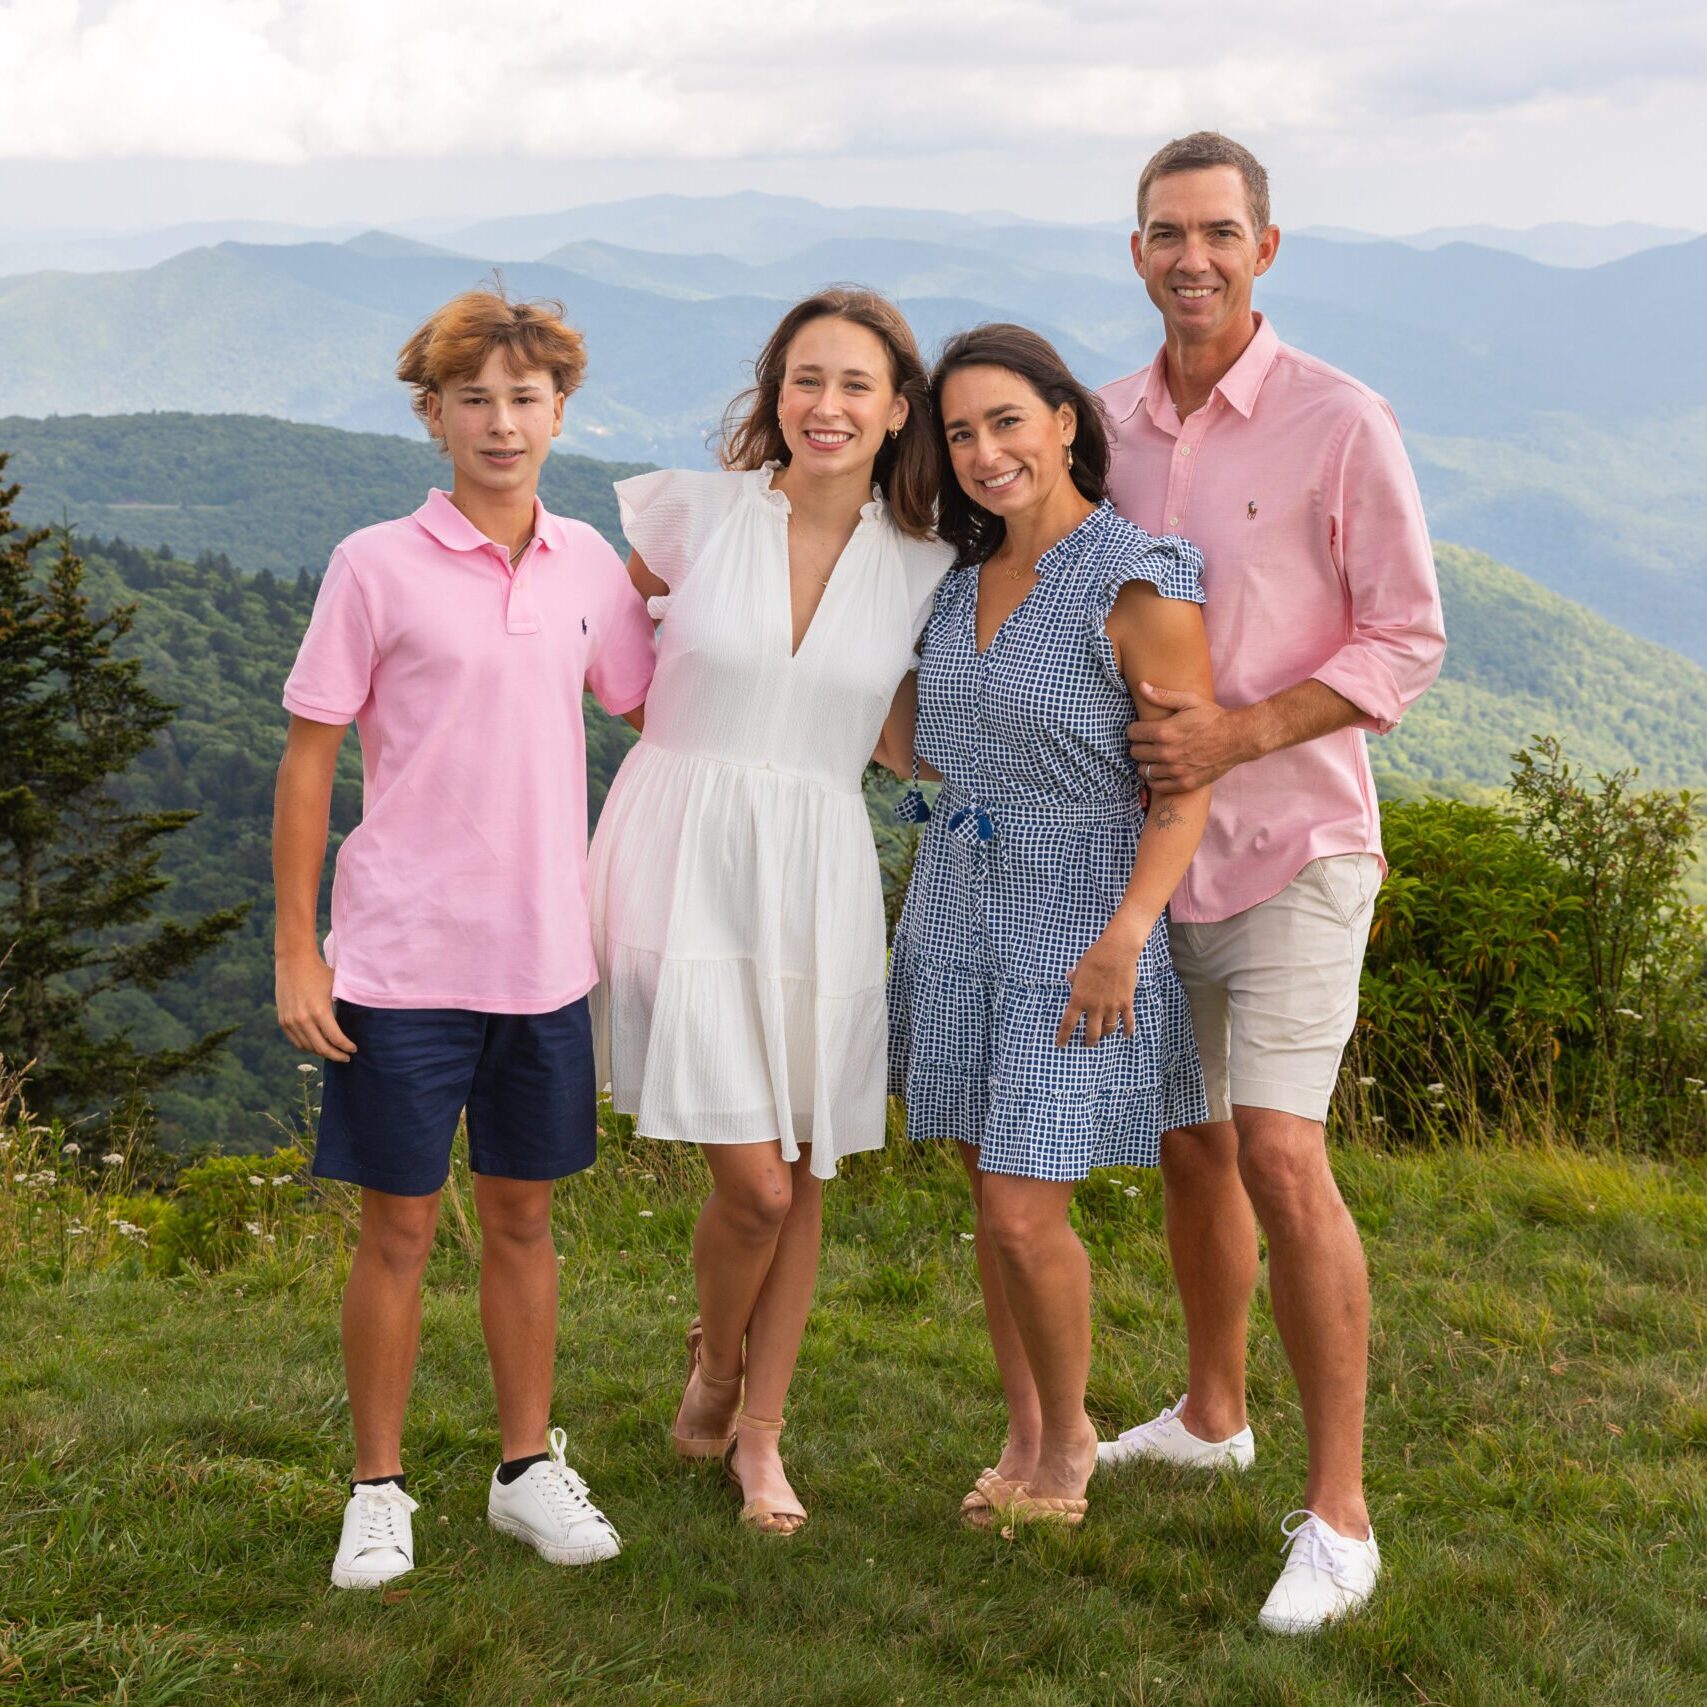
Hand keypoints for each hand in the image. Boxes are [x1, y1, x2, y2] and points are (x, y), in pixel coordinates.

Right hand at [275, 953, 357, 1061]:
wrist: (294, 962)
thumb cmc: (320, 973)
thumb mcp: (336, 987)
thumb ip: (344, 1006)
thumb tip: (359, 1022)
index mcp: (319, 1012)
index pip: (335, 1039)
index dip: (346, 1047)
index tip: (354, 1049)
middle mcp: (303, 1020)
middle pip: (321, 1048)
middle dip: (336, 1055)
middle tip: (346, 1057)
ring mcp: (290, 1022)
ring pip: (308, 1047)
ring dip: (321, 1052)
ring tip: (333, 1052)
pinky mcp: (283, 1021)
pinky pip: (296, 1042)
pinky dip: (307, 1047)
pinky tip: (318, 1046)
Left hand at [1055, 926, 1146, 1048]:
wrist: (1116, 952)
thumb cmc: (1094, 958)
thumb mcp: (1079, 968)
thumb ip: (1074, 978)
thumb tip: (1069, 977)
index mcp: (1079, 999)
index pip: (1068, 1023)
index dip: (1064, 1036)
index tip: (1061, 1044)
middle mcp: (1094, 1007)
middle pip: (1091, 1033)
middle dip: (1089, 1041)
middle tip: (1088, 1043)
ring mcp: (1111, 1006)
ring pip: (1109, 1029)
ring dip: (1106, 1034)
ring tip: (1104, 1035)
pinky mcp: (1126, 1003)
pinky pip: (1128, 1021)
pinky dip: (1127, 1030)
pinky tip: (1126, 1035)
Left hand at [1127, 682, 1248, 794]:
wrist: (1238, 738)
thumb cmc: (1212, 718)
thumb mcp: (1189, 701)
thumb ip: (1163, 696)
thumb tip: (1141, 686)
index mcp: (1164, 732)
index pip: (1132, 733)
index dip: (1136, 729)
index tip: (1143, 729)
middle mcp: (1167, 753)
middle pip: (1134, 752)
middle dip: (1140, 745)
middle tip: (1149, 742)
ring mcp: (1175, 770)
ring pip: (1143, 770)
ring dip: (1147, 762)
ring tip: (1155, 756)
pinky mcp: (1184, 783)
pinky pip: (1156, 785)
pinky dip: (1155, 779)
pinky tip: (1162, 770)